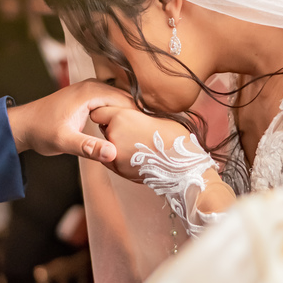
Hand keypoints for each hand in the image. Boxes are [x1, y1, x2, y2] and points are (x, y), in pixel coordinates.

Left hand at [8, 81, 134, 162]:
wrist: (23, 125)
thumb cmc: (40, 131)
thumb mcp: (64, 142)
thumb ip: (89, 148)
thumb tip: (113, 154)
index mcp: (90, 92)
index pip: (126, 101)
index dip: (136, 119)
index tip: (144, 137)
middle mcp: (93, 85)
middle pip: (126, 100)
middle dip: (135, 118)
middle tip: (143, 140)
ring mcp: (90, 89)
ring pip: (119, 101)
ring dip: (127, 117)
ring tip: (134, 136)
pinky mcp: (88, 96)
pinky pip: (111, 103)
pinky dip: (117, 115)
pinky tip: (120, 132)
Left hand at [88, 105, 202, 180]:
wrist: (183, 165)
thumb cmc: (175, 138)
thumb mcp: (154, 118)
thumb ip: (135, 117)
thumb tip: (128, 116)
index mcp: (122, 116)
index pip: (99, 113)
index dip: (106, 115)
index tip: (113, 118)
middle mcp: (113, 133)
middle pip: (104, 129)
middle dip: (113, 130)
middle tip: (134, 135)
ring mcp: (114, 153)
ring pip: (107, 145)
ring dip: (116, 145)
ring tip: (139, 147)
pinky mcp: (118, 169)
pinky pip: (111, 160)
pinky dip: (119, 158)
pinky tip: (137, 158)